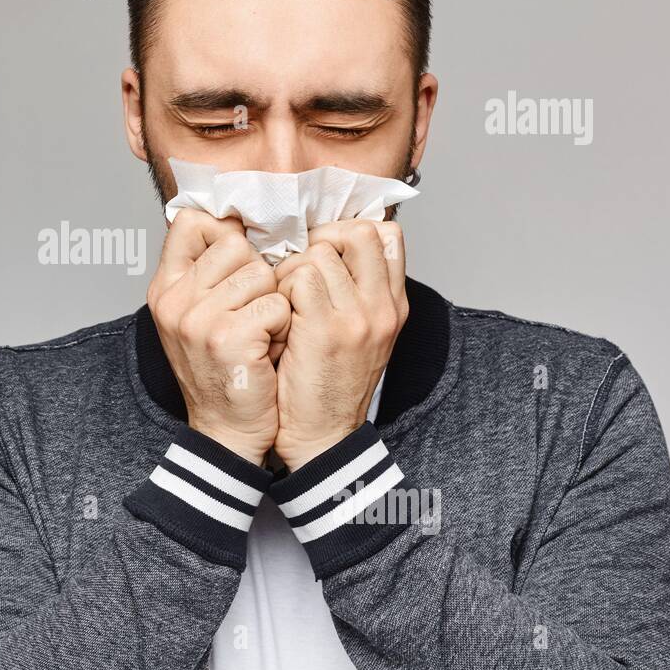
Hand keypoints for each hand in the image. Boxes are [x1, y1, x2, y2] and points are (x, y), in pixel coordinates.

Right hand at [148, 209, 291, 464]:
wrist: (228, 430)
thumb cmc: (224, 369)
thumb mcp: (198, 316)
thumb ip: (208, 272)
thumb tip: (238, 222)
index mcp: (164, 288)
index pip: (189, 221)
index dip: (224, 233)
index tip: (238, 261)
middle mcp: (174, 299)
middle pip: (235, 244)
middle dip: (257, 275)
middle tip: (251, 313)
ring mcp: (197, 318)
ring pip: (261, 274)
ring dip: (273, 304)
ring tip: (260, 334)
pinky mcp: (228, 337)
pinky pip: (277, 304)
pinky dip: (283, 328)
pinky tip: (268, 351)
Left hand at [272, 219, 408, 472]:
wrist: (321, 437)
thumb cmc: (328, 385)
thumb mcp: (360, 336)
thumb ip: (354, 293)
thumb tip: (326, 247)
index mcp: (393, 305)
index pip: (386, 235)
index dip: (348, 232)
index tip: (323, 251)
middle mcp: (382, 306)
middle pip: (357, 232)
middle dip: (320, 240)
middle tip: (297, 267)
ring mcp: (357, 316)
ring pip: (319, 252)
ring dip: (291, 269)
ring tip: (283, 298)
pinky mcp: (325, 329)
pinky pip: (297, 278)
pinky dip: (278, 290)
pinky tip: (276, 315)